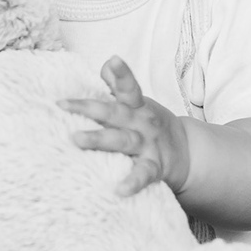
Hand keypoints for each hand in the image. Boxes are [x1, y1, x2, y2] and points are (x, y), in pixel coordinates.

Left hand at [60, 57, 191, 195]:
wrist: (187, 154)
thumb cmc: (150, 124)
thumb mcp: (139, 103)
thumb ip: (120, 85)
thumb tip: (105, 63)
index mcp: (137, 106)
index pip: (129, 87)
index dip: (121, 74)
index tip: (113, 60)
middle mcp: (142, 124)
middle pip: (115, 113)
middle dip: (89, 108)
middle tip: (63, 105)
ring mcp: (148, 146)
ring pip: (123, 141)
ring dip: (99, 139)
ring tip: (76, 139)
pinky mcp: (154, 168)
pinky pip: (142, 175)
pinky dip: (132, 182)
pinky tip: (119, 190)